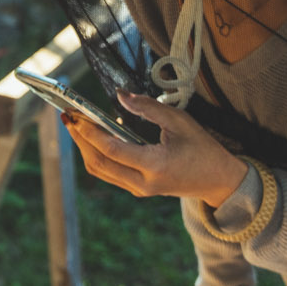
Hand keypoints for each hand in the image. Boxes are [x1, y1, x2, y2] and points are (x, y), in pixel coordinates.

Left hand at [64, 91, 245, 206]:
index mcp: (155, 165)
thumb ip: (148, 108)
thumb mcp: (180, 121)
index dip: (89, 131)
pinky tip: (92, 137)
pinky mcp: (137, 189)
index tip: (76, 114)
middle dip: (79, 139)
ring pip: (100, 171)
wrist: (218, 181)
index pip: (111, 149)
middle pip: (98, 163)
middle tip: (68, 117)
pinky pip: (108, 173)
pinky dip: (96, 155)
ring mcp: (139, 190)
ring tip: (74, 125)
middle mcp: (142, 183)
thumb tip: (120, 95)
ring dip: (84, 148)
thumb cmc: (202, 148)